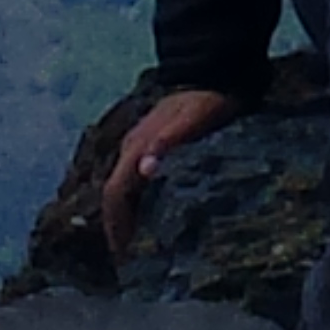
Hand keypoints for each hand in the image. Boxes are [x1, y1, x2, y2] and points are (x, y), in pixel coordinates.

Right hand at [99, 88, 240, 255]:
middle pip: (115, 194)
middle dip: (118, 226)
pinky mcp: (155, 146)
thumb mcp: (193, 119)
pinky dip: (140, 204)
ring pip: (125, 188)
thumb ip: (168, 141)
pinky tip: (155, 216)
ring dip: (128, 217)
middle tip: (129, 259)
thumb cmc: (208, 99)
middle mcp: (133, 148)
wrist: (215, 71)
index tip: (121, 253)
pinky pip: (138, 182)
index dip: (115, 224)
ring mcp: (142, 146)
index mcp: (138, 146)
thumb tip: (144, 168)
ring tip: (140, 245)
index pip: (114, 193)